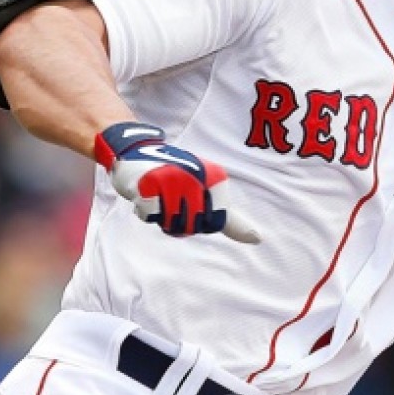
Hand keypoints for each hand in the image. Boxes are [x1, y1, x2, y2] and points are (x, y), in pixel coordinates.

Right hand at [94, 122, 260, 242]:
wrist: (137, 155)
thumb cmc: (175, 179)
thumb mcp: (207, 196)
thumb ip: (228, 219)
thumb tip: (257, 239)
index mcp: (215, 178)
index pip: (215, 224)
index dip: (200, 222)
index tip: (192, 202)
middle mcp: (198, 175)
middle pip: (192, 227)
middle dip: (179, 221)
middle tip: (171, 199)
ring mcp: (175, 177)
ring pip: (171, 224)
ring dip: (161, 216)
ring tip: (159, 196)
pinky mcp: (150, 181)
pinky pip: (149, 215)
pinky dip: (144, 210)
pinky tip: (145, 193)